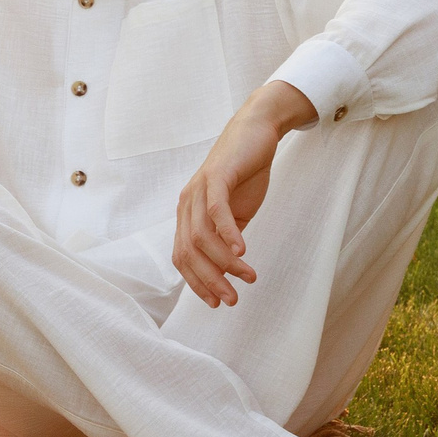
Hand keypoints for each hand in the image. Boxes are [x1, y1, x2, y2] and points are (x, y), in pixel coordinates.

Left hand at [174, 80, 317, 307]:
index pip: (182, 256)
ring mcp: (199, 188)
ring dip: (225, 262)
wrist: (255, 133)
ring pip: (201, 235)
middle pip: (188, 251)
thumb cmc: (245, 175)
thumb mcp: (235, 213)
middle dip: (209, 280)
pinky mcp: (217, 176)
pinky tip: (242, 251)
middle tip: (232, 300)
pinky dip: (227, 233)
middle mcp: (187, 203)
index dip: (197, 282)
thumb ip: (227, 238)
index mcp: (188, 215)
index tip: (216, 303)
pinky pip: (216, 209)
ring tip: (248, 277)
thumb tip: (229, 271)